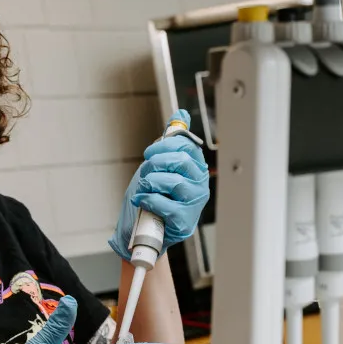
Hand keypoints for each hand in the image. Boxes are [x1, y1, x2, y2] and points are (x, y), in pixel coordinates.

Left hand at [109, 108, 209, 261]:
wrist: (145, 229)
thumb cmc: (155, 196)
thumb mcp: (162, 164)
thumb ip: (172, 141)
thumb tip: (181, 115)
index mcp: (197, 169)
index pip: (187, 146)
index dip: (164, 145)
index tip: (150, 152)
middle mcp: (200, 185)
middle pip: (180, 161)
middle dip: (155, 163)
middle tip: (146, 171)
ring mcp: (194, 204)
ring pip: (172, 181)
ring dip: (150, 182)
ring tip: (144, 188)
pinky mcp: (183, 221)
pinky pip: (164, 203)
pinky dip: (147, 199)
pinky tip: (143, 200)